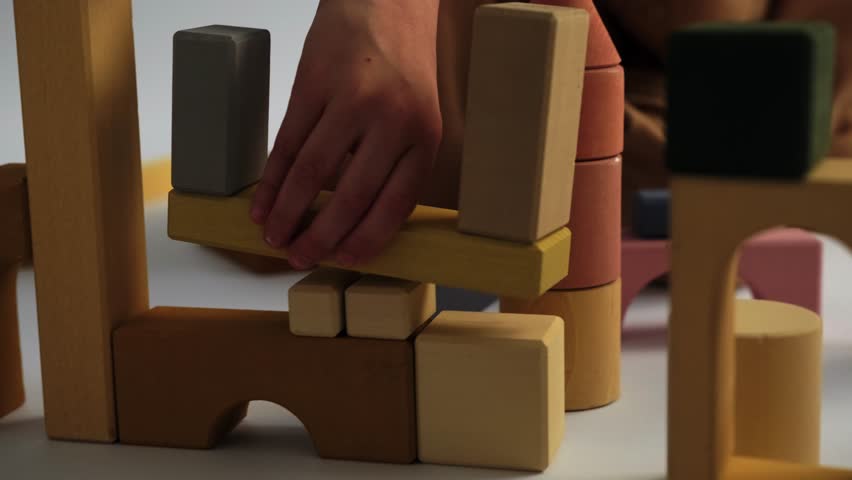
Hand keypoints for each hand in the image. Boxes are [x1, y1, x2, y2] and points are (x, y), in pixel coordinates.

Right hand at [251, 0, 441, 269]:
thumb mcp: (419, 118)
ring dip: (286, 213)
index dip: (366, 239)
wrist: (386, 3)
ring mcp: (350, 100)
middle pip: (350, 195)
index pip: (393, 204)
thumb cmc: (402, 68)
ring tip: (274, 238)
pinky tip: (262, 201)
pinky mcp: (313, 84)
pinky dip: (271, 178)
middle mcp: (391, 120)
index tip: (344, 259)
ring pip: (311, 172)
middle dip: (320, 236)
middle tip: (300, 258)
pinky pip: (286, 142)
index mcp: (423, 137)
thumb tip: (355, 223)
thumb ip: (395, 166)